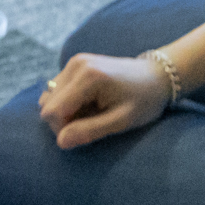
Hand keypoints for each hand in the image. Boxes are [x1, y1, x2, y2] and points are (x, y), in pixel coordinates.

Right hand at [38, 52, 173, 148]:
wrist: (157, 76)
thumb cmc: (144, 101)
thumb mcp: (122, 121)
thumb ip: (90, 131)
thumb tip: (60, 142)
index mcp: (88, 77)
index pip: (52, 112)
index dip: (62, 129)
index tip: (85, 133)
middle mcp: (76, 65)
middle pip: (47, 105)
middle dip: (64, 121)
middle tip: (92, 123)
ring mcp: (74, 62)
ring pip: (49, 97)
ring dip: (65, 111)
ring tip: (92, 112)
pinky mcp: (75, 63)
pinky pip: (57, 90)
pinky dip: (68, 102)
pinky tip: (88, 103)